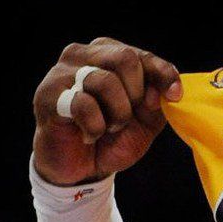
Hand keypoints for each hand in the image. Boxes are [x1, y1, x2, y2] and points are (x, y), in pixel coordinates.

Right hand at [32, 37, 182, 185]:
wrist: (83, 167)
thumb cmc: (114, 136)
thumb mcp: (147, 119)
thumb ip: (159, 99)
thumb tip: (165, 90)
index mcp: (109, 53)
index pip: (143, 55)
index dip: (163, 75)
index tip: (175, 96)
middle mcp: (83, 55)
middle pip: (124, 58)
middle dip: (136, 93)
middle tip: (128, 117)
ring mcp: (61, 73)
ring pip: (104, 81)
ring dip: (117, 113)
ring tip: (109, 128)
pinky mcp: (47, 96)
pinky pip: (83, 104)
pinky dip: (95, 126)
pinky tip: (90, 135)